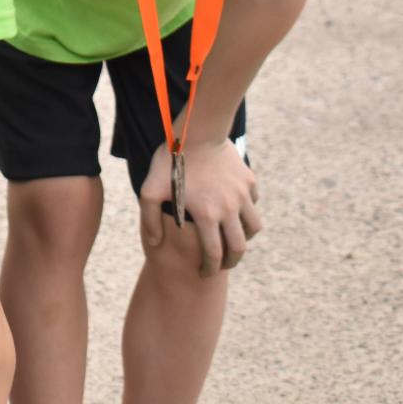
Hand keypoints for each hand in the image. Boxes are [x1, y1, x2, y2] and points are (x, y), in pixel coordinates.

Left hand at [139, 136, 260, 276]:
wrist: (196, 129)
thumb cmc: (170, 160)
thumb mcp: (149, 189)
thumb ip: (150, 219)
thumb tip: (154, 243)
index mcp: (207, 214)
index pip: (213, 254)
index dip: (209, 269)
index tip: (204, 274)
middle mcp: (229, 208)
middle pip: (239, 247)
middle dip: (231, 261)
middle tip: (222, 264)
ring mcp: (242, 194)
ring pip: (253, 227)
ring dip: (244, 238)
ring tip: (232, 239)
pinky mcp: (248, 180)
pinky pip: (253, 203)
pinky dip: (247, 212)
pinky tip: (235, 210)